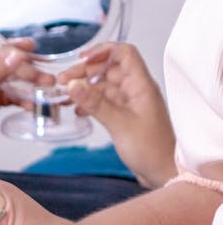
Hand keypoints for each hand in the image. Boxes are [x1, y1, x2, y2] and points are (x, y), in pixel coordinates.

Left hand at [0, 23, 52, 167]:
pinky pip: (13, 95)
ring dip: (30, 80)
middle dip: (24, 62)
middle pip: (4, 58)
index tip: (20, 38)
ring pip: (12, 77)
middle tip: (43, 68)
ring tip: (47, 85)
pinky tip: (33, 103)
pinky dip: (24, 97)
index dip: (0, 32)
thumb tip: (15, 55)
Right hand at [58, 42, 176, 187]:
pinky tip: (78, 111)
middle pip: (108, 69)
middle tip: (62, 81)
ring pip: (103, 87)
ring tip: (64, 96)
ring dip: (84, 89)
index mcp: (141, 85)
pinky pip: (104, 103)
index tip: (81, 59)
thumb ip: (95, 103)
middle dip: (85, 72)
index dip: (102, 51)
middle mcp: (136, 90)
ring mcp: (129, 103)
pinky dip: (89, 103)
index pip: (124, 53)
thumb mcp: (119, 124)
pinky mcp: (124, 117)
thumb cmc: (151, 150)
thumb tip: (73, 84)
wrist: (162, 173)